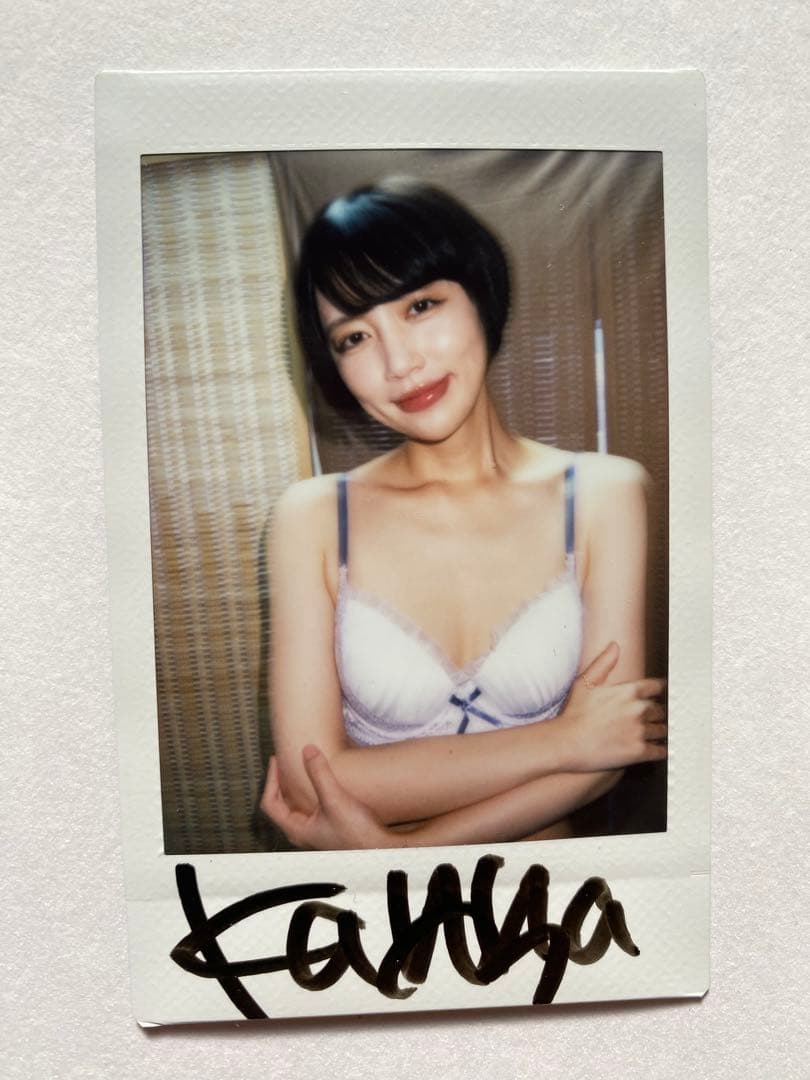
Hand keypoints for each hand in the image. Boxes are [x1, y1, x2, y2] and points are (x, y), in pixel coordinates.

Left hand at [260, 745, 399, 850]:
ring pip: (296, 806)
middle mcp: (303, 832)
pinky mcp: (329, 827)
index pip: (270, 803)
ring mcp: (316, 830)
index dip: (271, 779)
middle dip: (280, 781)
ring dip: (295, 787)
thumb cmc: (357, 835)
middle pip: (280, 804)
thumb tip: (308, 751)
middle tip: (284, 762)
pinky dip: (309, 792)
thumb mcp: (335, 799)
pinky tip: (321, 784)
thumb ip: (320, 774)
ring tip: (300, 770)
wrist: (380, 850)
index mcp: (296, 829)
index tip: (276, 761)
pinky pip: (310, 807)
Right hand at [553, 643, 666, 771]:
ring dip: (658, 731)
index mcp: (628, 691)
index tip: (658, 695)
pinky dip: (660, 750)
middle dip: (657, 713)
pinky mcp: (639, 751)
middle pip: (660, 709)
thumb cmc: (574, 713)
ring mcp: (639, 731)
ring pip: (662, 730)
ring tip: (653, 734)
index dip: (658, 691)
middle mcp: (638, 709)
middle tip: (652, 717)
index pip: (657, 687)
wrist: (566, 742)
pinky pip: (660, 751)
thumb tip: (615, 645)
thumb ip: (604, 662)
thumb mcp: (585, 682)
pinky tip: (656, 750)